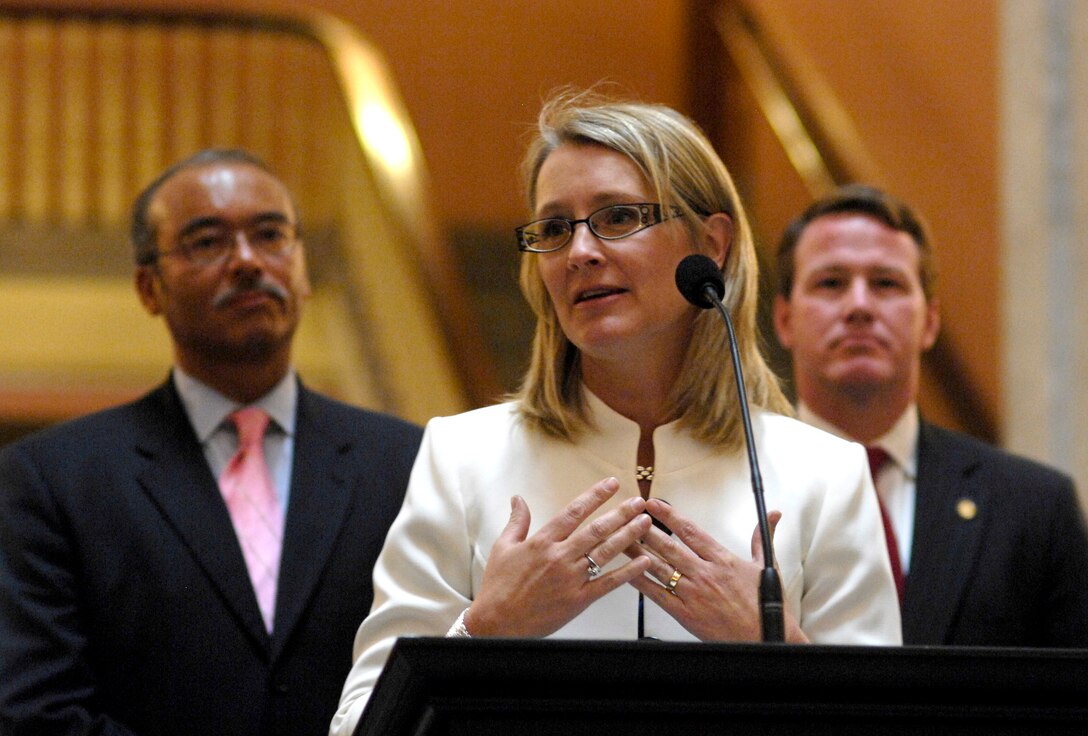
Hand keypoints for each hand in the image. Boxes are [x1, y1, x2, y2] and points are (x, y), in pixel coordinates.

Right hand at [464, 477, 652, 636]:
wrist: (497, 623)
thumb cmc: (498, 587)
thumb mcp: (502, 548)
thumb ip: (517, 521)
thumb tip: (517, 499)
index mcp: (542, 542)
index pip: (574, 512)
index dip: (595, 496)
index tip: (612, 484)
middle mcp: (559, 557)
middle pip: (596, 529)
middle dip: (620, 513)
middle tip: (639, 502)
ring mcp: (570, 579)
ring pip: (605, 552)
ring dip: (628, 535)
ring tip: (645, 522)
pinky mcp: (578, 600)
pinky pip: (608, 584)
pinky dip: (627, 572)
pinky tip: (643, 561)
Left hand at [625, 499, 807, 642]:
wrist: (764, 638)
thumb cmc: (765, 605)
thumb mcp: (765, 566)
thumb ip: (762, 538)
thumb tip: (772, 516)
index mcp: (722, 560)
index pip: (690, 531)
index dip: (669, 515)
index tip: (653, 503)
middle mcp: (705, 573)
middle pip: (669, 546)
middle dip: (646, 529)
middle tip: (629, 515)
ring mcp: (693, 593)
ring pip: (659, 567)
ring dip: (638, 552)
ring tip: (621, 539)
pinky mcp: (686, 614)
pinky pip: (658, 595)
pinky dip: (642, 583)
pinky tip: (628, 573)